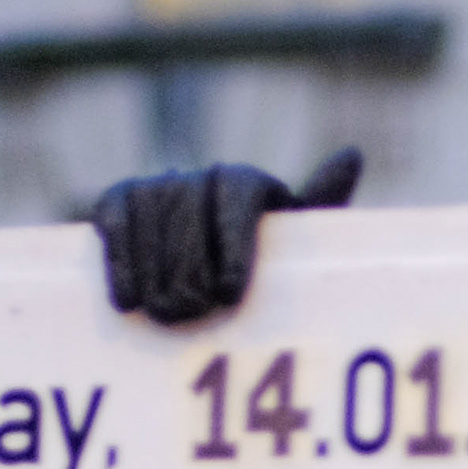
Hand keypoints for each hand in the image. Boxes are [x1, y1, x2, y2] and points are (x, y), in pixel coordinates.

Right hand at [88, 148, 363, 323]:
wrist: (200, 277)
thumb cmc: (264, 272)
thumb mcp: (295, 250)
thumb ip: (319, 212)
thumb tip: (352, 154)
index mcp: (251, 185)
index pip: (238, 193)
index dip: (233, 242)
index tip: (229, 293)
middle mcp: (203, 175)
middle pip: (190, 205)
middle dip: (188, 263)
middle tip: (193, 313)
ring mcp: (159, 185)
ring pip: (151, 213)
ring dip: (154, 267)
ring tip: (164, 314)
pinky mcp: (118, 200)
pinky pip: (115, 221)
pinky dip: (120, 261)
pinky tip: (128, 302)